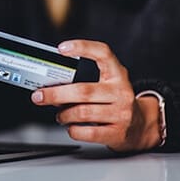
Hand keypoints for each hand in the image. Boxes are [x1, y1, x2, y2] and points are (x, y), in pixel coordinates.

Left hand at [31, 40, 160, 151]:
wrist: (140, 126)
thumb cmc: (115, 101)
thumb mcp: (107, 84)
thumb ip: (85, 80)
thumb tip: (50, 85)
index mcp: (118, 74)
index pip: (103, 53)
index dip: (83, 47)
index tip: (62, 48)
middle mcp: (121, 92)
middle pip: (83, 90)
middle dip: (55, 94)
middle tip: (39, 96)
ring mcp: (121, 113)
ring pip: (82, 112)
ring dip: (64, 114)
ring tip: (59, 115)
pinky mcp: (117, 133)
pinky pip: (88, 132)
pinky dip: (73, 130)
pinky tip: (71, 127)